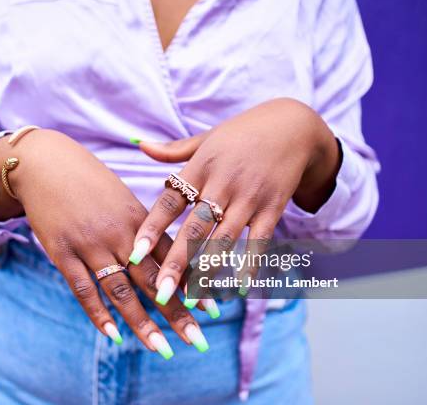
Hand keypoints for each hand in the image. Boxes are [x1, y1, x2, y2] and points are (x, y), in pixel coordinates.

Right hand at [0, 129, 209, 356]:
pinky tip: (113, 336)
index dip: (192, 286)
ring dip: (143, 323)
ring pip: (121, 290)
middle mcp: (120, 234)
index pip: (172, 257)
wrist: (44, 163)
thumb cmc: (88, 179)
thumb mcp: (121, 197)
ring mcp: (90, 244)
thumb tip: (161, 254)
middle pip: (154, 280)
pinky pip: (83, 288)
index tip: (212, 311)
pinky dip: (98, 314)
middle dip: (178, 313)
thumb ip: (141, 226)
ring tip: (163, 350)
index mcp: (140, 219)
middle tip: (199, 342)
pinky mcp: (62, 252)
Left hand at [130, 98, 341, 303]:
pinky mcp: (273, 207)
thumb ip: (173, 150)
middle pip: (194, 229)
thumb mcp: (205, 138)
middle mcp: (222, 183)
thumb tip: (139, 146)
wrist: (292, 125)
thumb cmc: (240, 134)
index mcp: (199, 167)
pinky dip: (248, 265)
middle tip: (160, 293)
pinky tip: (237, 289)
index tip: (134, 255)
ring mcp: (249, 196)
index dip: (151, 229)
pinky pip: (259, 240)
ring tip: (191, 301)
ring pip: (224, 240)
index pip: (169, 202)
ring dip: (207, 271)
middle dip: (176, 263)